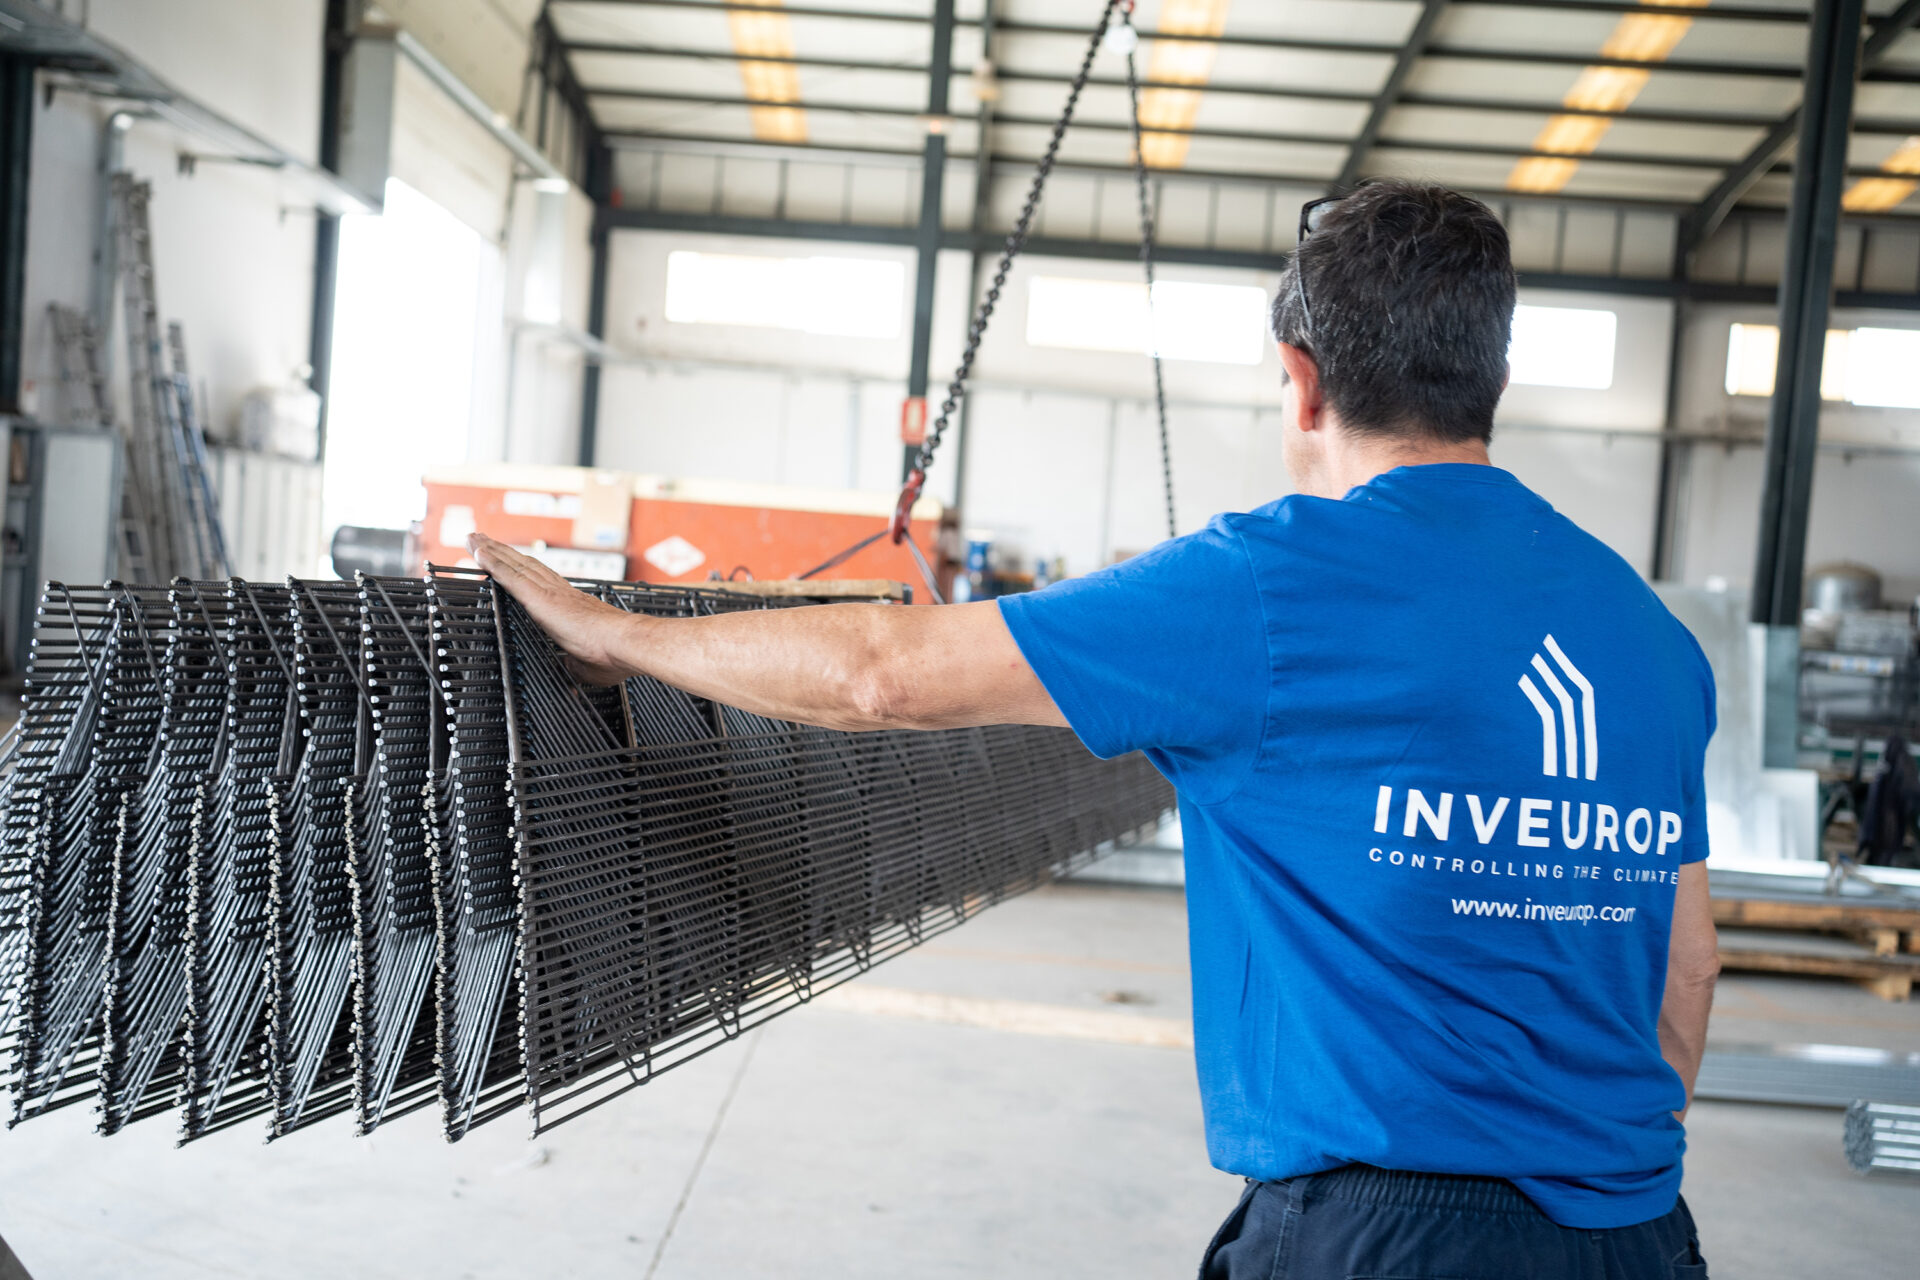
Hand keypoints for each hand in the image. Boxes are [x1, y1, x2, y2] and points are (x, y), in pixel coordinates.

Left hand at [466, 532, 633, 685]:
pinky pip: (508, 575)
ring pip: (514, 564)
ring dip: (493, 550)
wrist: (625, 643)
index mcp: (572, 605)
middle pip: (525, 565)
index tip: (512, 563)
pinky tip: (478, 553)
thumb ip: (574, 664)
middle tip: (484, 540)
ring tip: (475, 538)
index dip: (525, 572)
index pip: (542, 583)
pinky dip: (492, 563)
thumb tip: (570, 671)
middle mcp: (560, 592)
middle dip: (504, 552)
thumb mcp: (587, 665)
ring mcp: (549, 592)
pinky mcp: (539, 597)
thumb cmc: (614, 655)